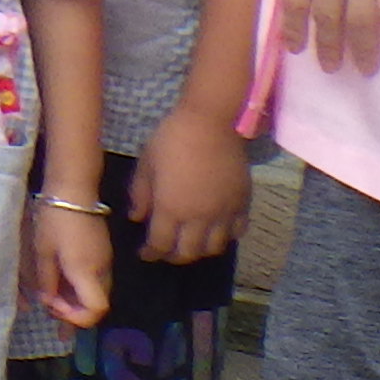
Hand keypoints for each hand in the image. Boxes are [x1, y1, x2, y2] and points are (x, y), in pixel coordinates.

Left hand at [27, 199, 112, 329]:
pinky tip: (63, 288)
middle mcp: (101, 271)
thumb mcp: (44, 251)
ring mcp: (105, 263)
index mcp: (86, 271)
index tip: (53, 307)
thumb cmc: (54, 220)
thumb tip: (48, 301)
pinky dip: (81, 289)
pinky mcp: (103, 255)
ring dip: (76, 302)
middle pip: (96, 305)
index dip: (76, 318)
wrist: (74, 192)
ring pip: (96, 293)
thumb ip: (47, 280)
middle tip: (49, 307)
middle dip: (73, 312)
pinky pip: (95, 281)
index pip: (96, 310)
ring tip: (53, 302)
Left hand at [131, 114, 250, 266]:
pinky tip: (218, 232)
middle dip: (175, 256)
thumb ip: (140, 194)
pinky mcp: (243, 204)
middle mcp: (200, 217)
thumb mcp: (146, 164)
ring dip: (201, 251)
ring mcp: (224, 213)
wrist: (211, 124)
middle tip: (166, 252)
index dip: (151, 253)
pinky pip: (238, 231)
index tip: (145, 253)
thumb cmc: (172, 139)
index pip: (161, 244)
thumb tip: (136, 218)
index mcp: (172, 208)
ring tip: (191, 244)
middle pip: (189, 252)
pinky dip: (227, 238)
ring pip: (215, 248)